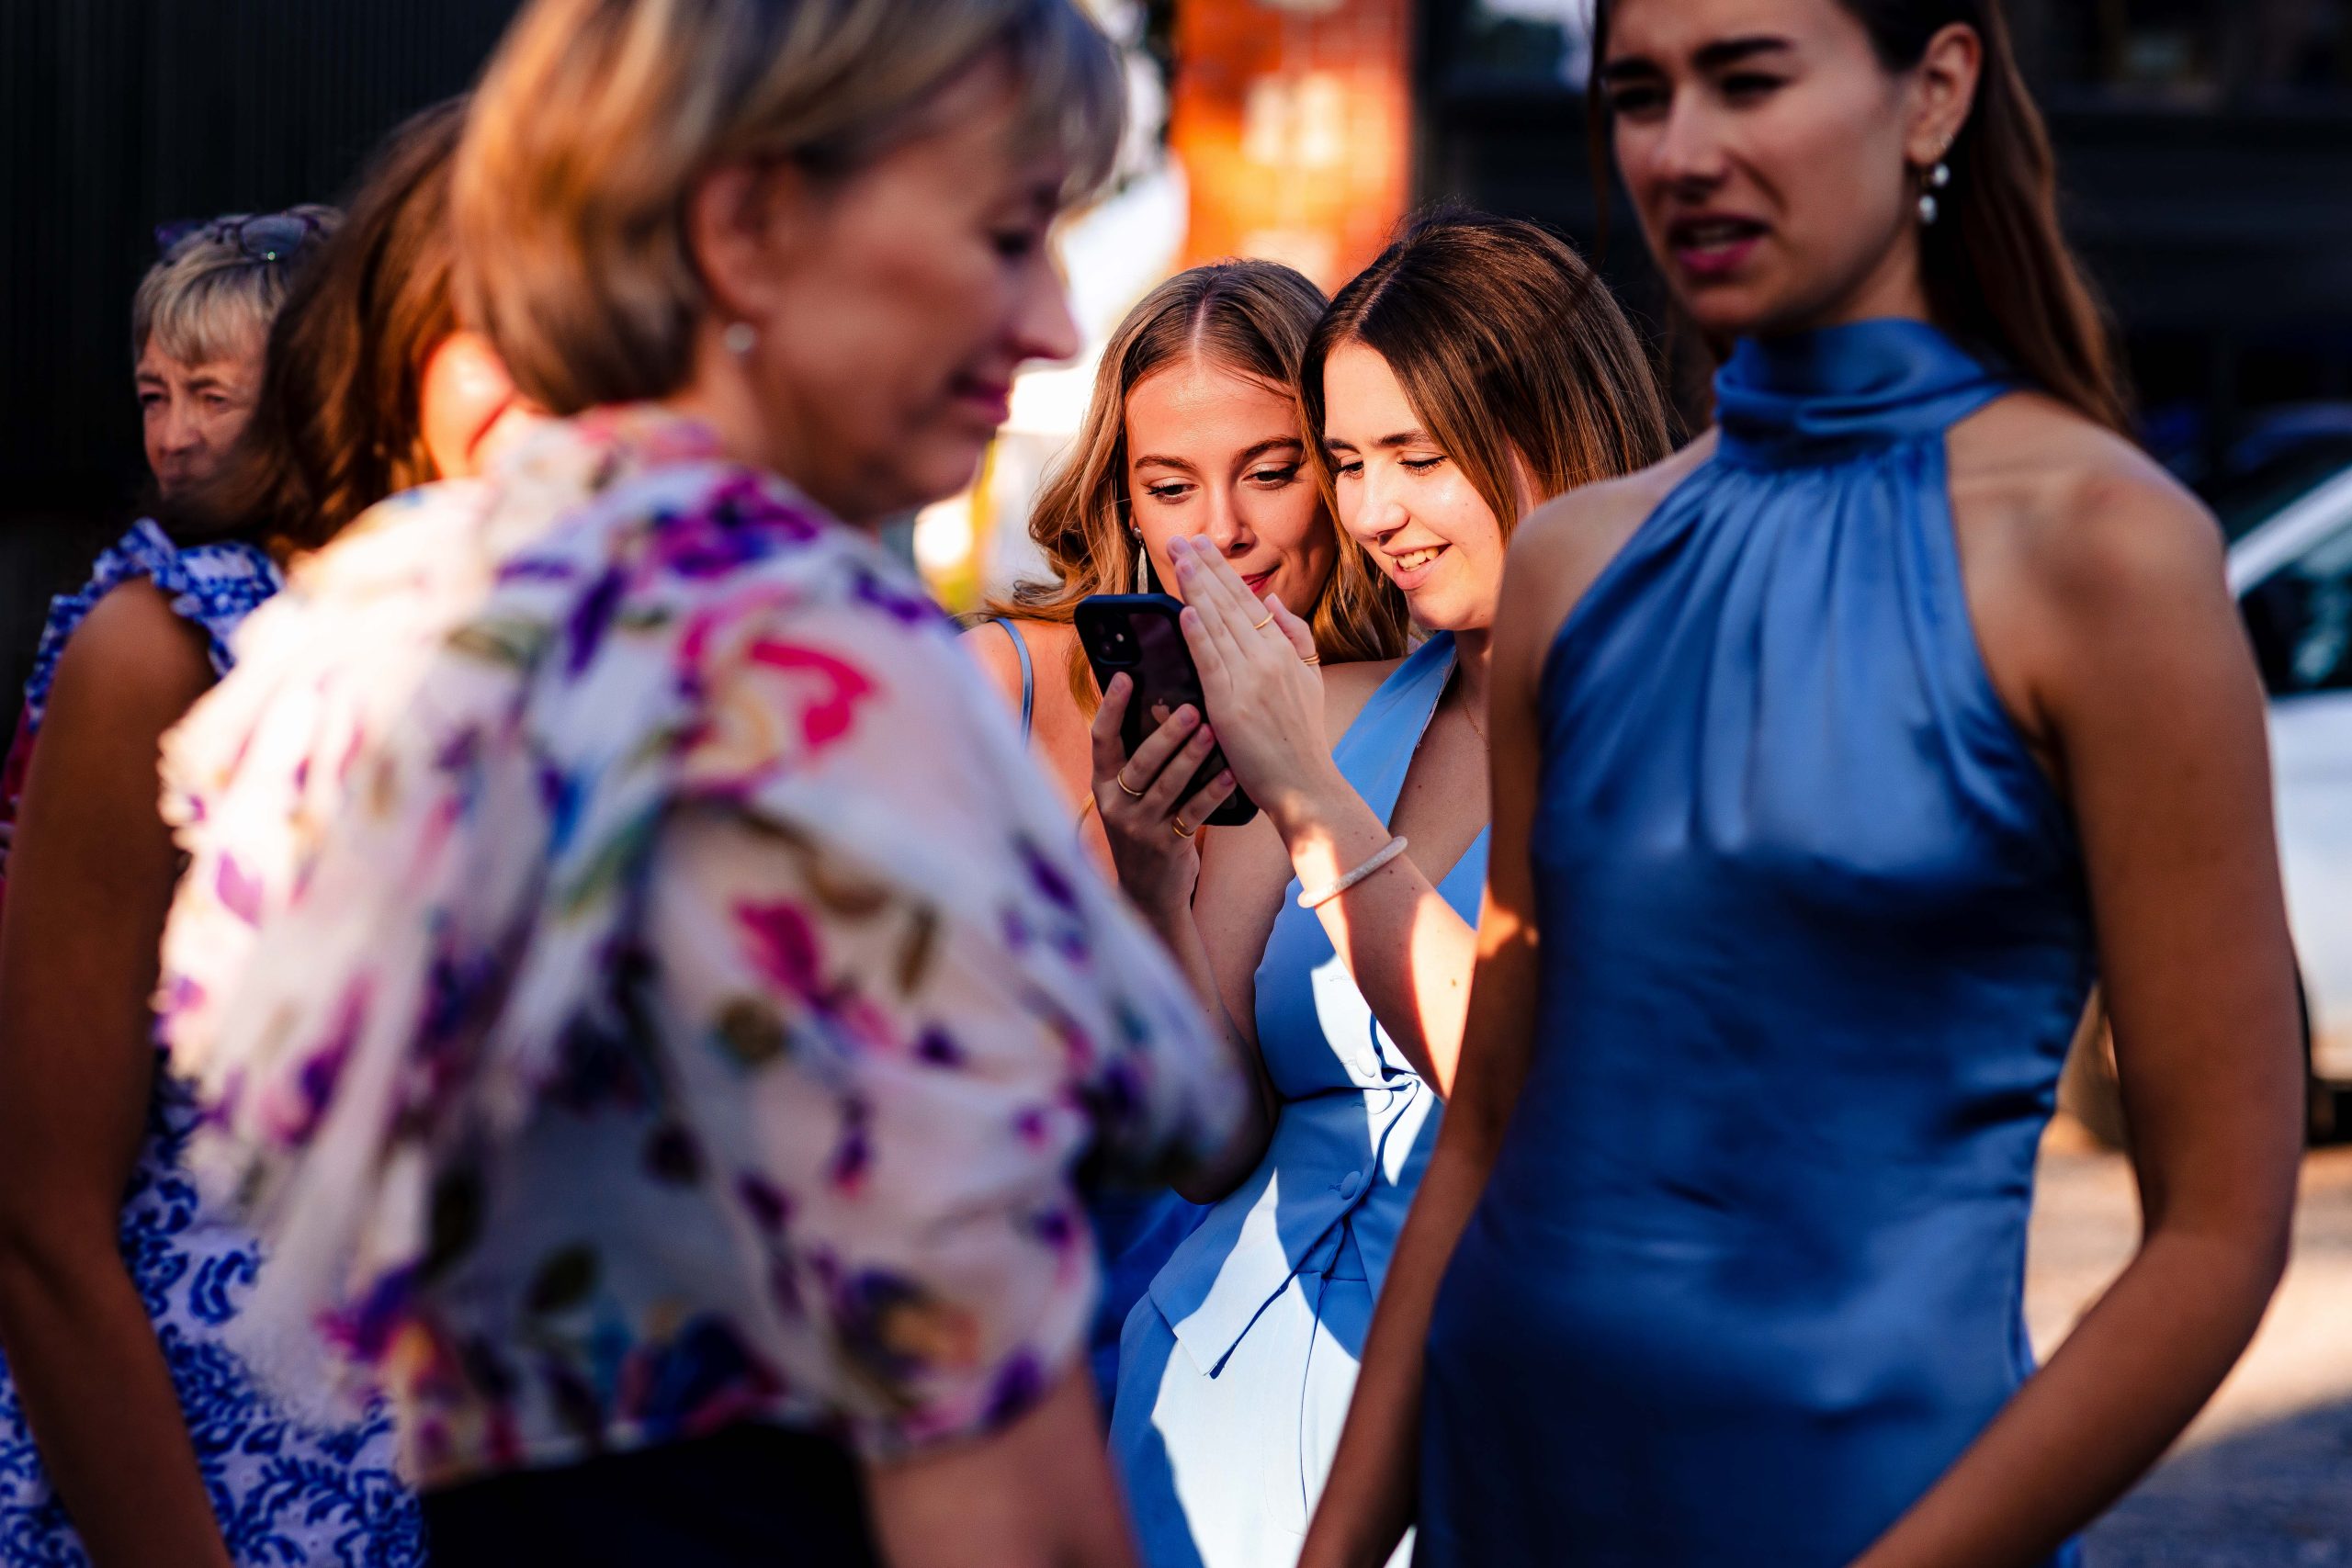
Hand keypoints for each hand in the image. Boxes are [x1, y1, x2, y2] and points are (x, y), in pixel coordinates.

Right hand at [1091, 673, 1236, 920]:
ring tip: (1212, 732)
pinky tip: (1231, 775)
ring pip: (1167, 785)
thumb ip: (1138, 760)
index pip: (1101, 740)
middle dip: (1165, 733)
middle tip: (1190, 707)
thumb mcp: (1129, 797)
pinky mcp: (1166, 846)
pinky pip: (1192, 814)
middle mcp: (1115, 804)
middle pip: (1139, 762)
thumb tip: (1161, 704)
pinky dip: (1212, 792)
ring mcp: (1139, 827)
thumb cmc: (1144, 829)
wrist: (1147, 893)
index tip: (1124, 676)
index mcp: (1103, 784)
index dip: (1111, 707)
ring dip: (1191, 757)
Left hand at [1168, 535, 1339, 838]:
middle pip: (1230, 604)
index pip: (1248, 600)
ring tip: (1178, 560)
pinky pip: (1211, 662)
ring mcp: (1250, 680)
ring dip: (1195, 589)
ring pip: (1218, 625)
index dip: (1222, 571)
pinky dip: (1197, 634)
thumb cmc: (1301, 737)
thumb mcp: (1310, 679)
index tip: (1202, 547)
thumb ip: (1294, 636)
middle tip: (1181, 540)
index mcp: (1285, 651)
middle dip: (1203, 568)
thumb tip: (1274, 600)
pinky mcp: (1230, 706)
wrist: (1304, 784)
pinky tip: (1185, 610)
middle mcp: (1269, 659)